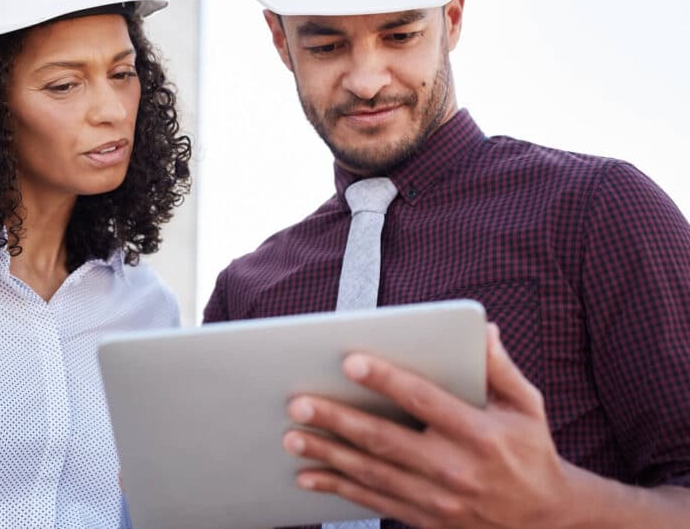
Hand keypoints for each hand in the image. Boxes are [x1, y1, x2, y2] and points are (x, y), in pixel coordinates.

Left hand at [282, 324, 573, 527]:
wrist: (547, 522)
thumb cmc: (531, 452)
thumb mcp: (526, 406)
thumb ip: (500, 368)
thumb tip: (481, 329)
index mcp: (480, 435)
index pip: (424, 402)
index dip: (386, 381)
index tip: (350, 362)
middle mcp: (456, 470)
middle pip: (386, 441)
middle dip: (338, 421)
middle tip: (299, 403)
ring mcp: (438, 501)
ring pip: (372, 474)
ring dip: (328, 455)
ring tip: (292, 437)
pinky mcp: (426, 520)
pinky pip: (374, 501)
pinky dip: (338, 489)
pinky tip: (308, 475)